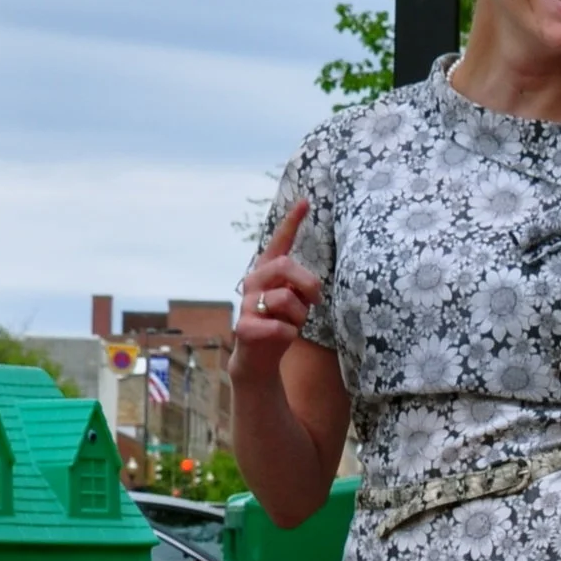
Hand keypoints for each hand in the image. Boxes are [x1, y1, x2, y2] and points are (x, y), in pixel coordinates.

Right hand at [232, 198, 321, 381]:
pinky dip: (290, 333)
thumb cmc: (280, 323)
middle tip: (315, 301)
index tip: (305, 202)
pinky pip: (279, 326)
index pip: (279, 242)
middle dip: (308, 283)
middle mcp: (253, 281)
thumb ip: (299, 285)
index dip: (292, 222)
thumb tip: (311, 284)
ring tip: (294, 324)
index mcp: (267, 272)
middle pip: (285, 266)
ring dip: (300, 315)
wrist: (259, 359)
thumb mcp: (294, 300)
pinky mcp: (244, 327)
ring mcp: (245, 304)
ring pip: (285, 299)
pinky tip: (284, 337)